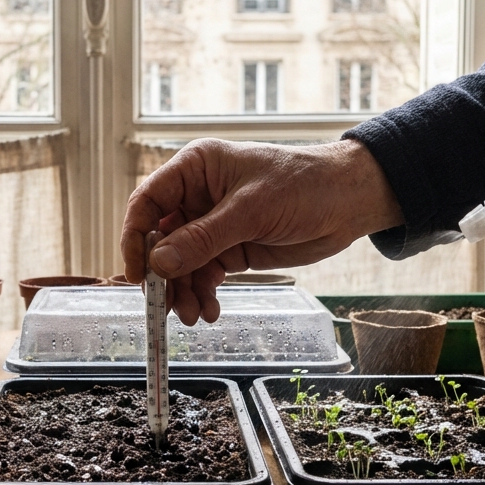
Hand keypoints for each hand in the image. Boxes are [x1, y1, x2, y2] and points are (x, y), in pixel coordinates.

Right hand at [120, 138, 402, 324]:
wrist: (349, 202)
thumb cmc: (304, 184)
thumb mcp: (251, 211)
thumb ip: (203, 239)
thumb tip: (159, 263)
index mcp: (195, 169)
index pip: (148, 202)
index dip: (135, 237)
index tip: (137, 272)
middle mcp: (198, 195)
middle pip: (160, 239)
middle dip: (163, 274)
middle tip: (165, 305)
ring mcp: (213, 224)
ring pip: (181, 263)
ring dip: (183, 291)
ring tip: (192, 315)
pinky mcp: (230, 248)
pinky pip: (204, 275)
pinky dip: (203, 295)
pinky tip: (208, 311)